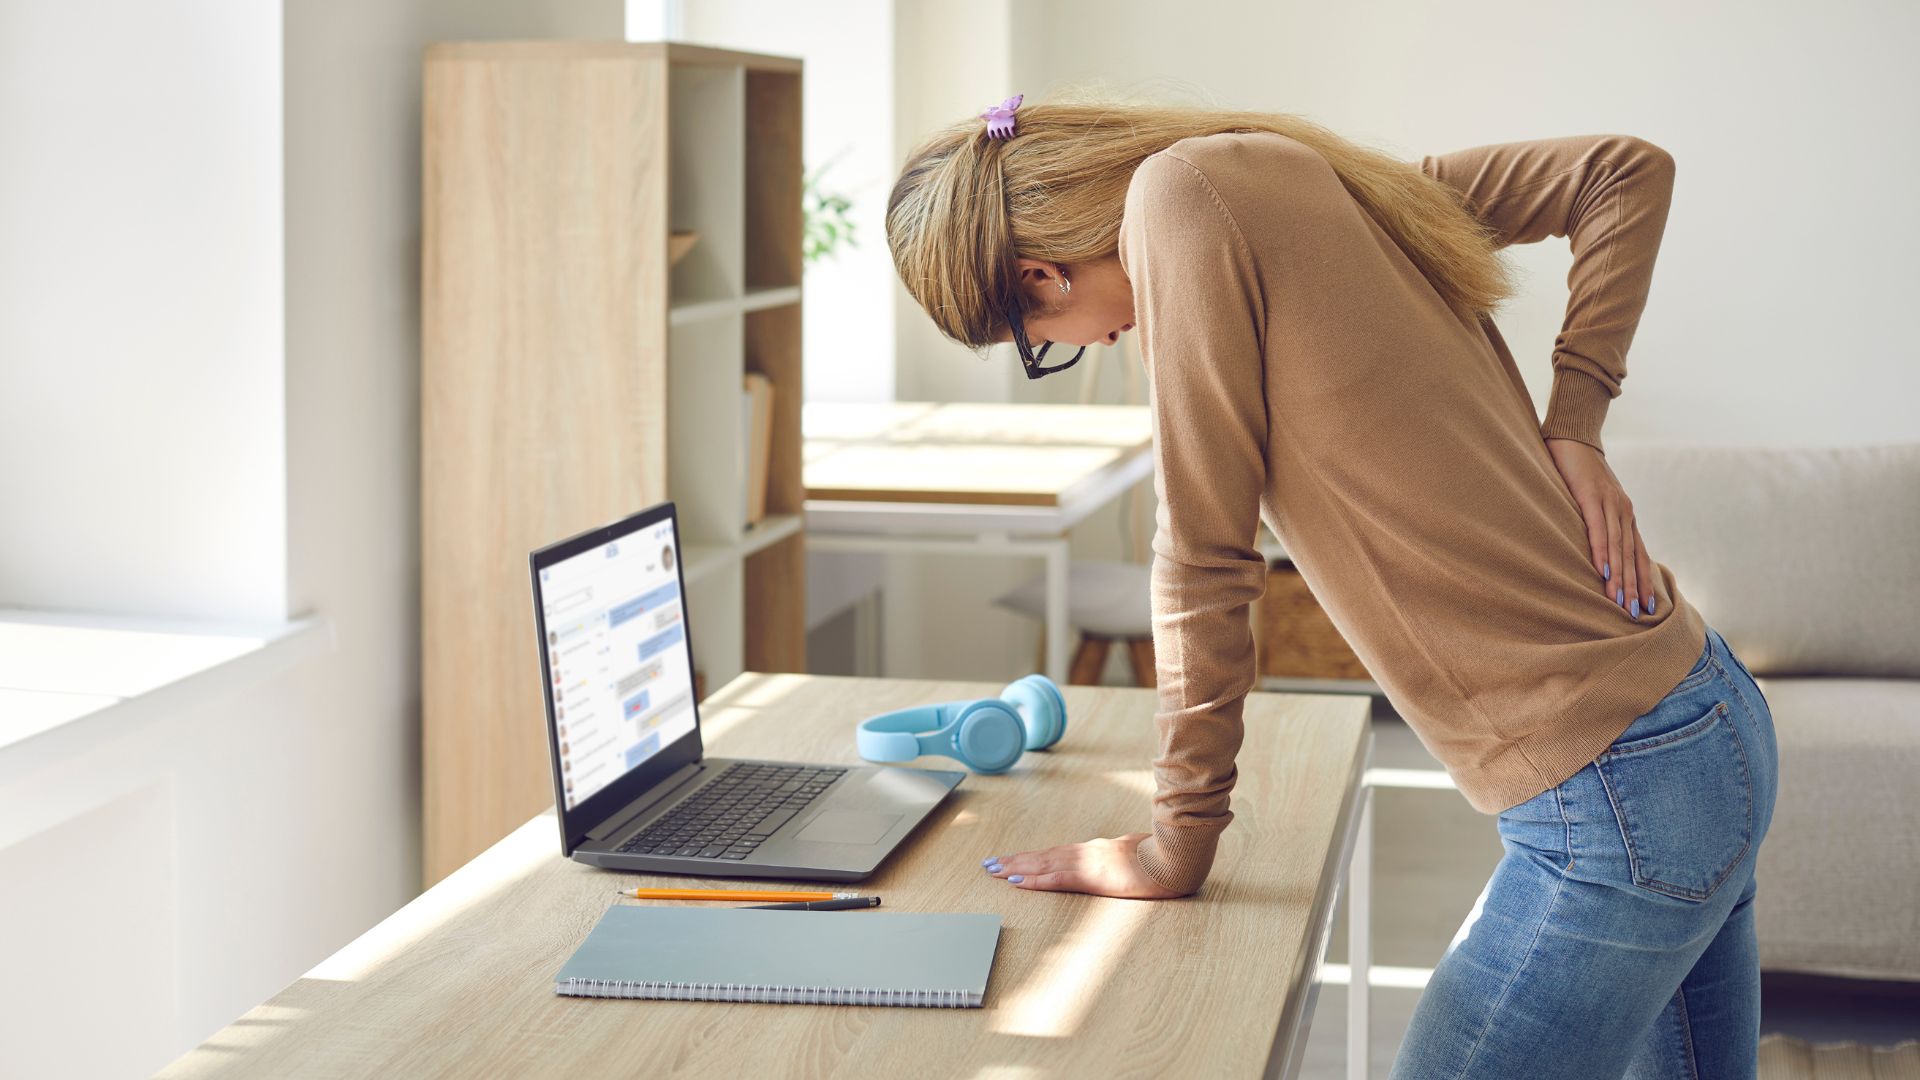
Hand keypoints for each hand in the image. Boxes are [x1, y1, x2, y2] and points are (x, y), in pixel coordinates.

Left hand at [981, 833, 1185, 898]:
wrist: (1176, 858)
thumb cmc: (1162, 858)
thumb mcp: (1138, 856)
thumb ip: (1124, 856)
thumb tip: (1122, 857)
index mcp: (1097, 850)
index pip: (1057, 853)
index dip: (1033, 856)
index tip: (1011, 859)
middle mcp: (1087, 853)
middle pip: (1043, 856)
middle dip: (1015, 860)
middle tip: (989, 864)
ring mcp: (1089, 863)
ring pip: (1044, 864)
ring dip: (1017, 868)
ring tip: (994, 871)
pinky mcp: (1093, 877)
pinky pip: (1058, 878)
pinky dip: (1035, 879)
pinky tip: (1018, 881)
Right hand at [1545, 437, 1653, 619]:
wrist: (1572, 437)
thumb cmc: (1577, 471)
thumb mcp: (1591, 500)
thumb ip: (1596, 521)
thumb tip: (1594, 548)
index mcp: (1625, 515)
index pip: (1638, 553)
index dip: (1642, 580)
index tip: (1646, 605)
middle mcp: (1624, 511)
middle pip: (1632, 555)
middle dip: (1635, 586)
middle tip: (1636, 614)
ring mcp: (1610, 503)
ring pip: (1619, 547)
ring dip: (1620, 576)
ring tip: (1620, 601)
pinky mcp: (1591, 496)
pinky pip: (1599, 529)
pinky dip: (1603, 551)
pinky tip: (1603, 570)